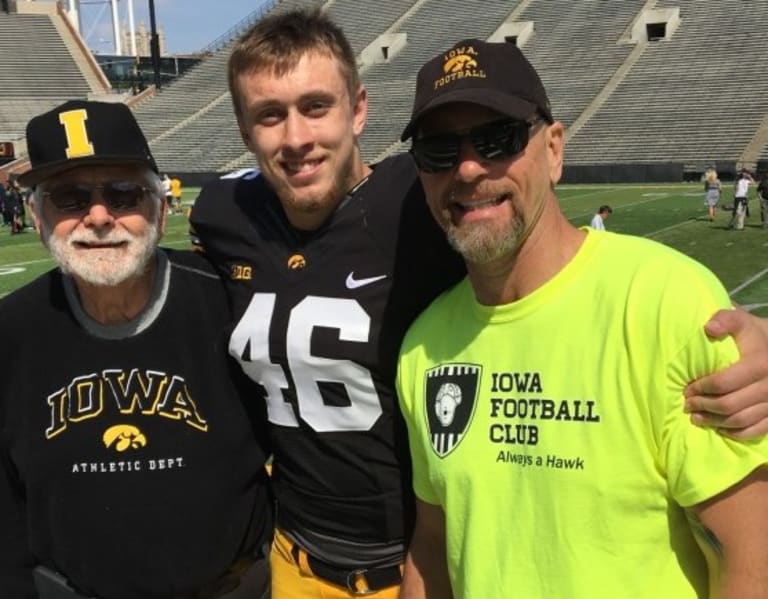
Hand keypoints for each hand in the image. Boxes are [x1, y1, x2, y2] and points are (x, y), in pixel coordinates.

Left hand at [685, 307, 767, 438]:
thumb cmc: (754, 334)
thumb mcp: (741, 320)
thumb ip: (725, 319)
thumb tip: (708, 328)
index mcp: (759, 364)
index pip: (724, 383)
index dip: (702, 388)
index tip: (686, 389)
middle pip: (730, 405)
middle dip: (704, 407)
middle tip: (687, 406)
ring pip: (741, 420)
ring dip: (715, 422)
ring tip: (696, 419)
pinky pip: (757, 430)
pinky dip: (737, 433)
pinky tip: (720, 430)